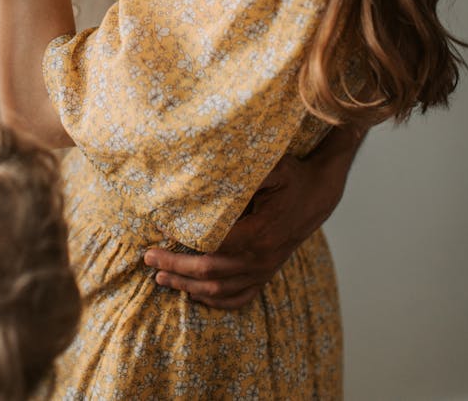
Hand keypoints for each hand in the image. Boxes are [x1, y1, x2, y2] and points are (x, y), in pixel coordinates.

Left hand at [144, 150, 349, 309]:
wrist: (318, 195)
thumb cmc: (291, 177)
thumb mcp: (273, 167)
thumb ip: (243, 174)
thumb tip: (205, 175)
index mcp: (260, 233)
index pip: (212, 248)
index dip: (183, 247)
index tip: (158, 238)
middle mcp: (261, 258)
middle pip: (211, 274)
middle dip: (176, 269)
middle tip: (148, 259)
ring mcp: (265, 270)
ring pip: (221, 291)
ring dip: (188, 287)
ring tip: (162, 277)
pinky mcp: (266, 274)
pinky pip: (239, 298)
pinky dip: (214, 301)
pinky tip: (193, 295)